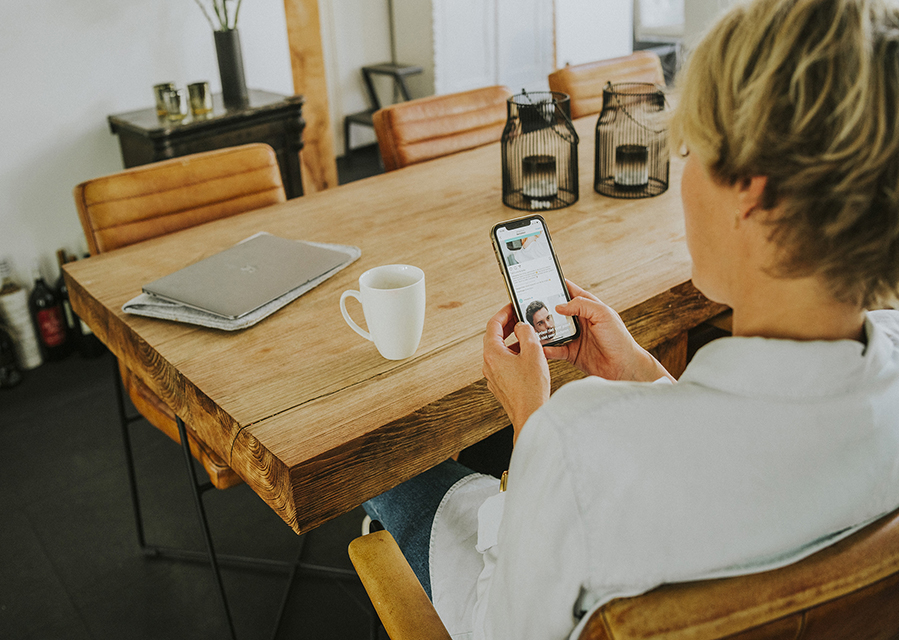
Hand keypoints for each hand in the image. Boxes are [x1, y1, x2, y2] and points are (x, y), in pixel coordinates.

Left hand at [483, 304, 550, 443]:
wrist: (531, 415)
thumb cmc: (532, 388)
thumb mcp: (533, 353)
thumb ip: (526, 333)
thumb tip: (521, 326)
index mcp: (492, 354)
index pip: (492, 325)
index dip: (503, 313)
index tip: (512, 306)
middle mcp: (489, 365)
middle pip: (494, 338)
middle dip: (508, 326)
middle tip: (520, 318)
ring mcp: (493, 376)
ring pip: (500, 352)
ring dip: (512, 341)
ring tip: (528, 337)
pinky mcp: (501, 386)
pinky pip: (504, 364)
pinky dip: (514, 355)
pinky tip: (528, 356)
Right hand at [543, 281, 672, 381]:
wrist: (623, 367)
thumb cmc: (619, 339)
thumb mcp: (603, 314)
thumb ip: (582, 305)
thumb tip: (560, 306)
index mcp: (588, 306)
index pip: (568, 290)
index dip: (554, 285)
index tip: (538, 281)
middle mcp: (579, 320)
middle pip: (555, 311)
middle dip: (542, 309)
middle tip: (527, 307)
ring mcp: (573, 336)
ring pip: (552, 330)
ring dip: (541, 330)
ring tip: (530, 328)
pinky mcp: (570, 353)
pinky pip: (554, 350)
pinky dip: (546, 349)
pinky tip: (540, 348)